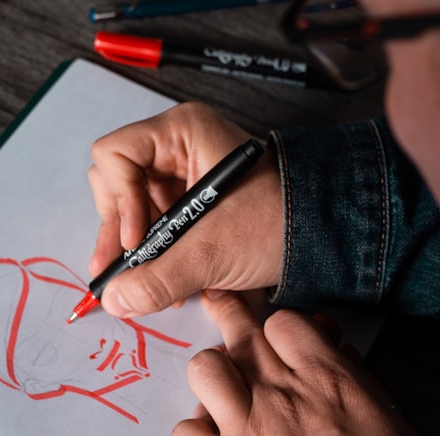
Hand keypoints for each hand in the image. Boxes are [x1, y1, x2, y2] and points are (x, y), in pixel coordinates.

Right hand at [87, 102, 283, 317]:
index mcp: (182, 132)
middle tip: (121, 274)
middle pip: (115, 183)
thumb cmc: (280, 222)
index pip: (115, 155)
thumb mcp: (213, 252)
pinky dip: (156, 257)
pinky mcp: (191, 203)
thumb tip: (114, 300)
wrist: (324, 239)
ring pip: (131, 210)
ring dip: (139, 252)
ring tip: (153, 286)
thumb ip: (158, 277)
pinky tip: (170, 283)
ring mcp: (183, 175)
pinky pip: (155, 227)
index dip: (117, 200)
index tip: (135, 240)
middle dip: (120, 232)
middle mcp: (177, 147)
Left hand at [172, 290, 439, 435]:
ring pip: (203, 369)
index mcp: (328, 380)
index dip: (278, 328)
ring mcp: (246, 430)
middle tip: (220, 307)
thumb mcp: (395, 426)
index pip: (283, 322)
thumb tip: (340, 356)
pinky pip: (183, 433)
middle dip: (230, 318)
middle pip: (240, 333)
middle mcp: (281, 394)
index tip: (277, 338)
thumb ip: (361, 384)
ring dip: (211, 378)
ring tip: (223, 396)